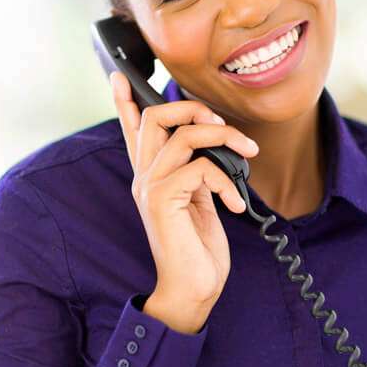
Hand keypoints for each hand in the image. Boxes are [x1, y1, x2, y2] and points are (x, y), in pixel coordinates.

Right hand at [109, 71, 258, 312]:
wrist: (193, 289)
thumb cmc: (198, 245)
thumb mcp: (200, 198)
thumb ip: (197, 168)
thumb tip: (213, 141)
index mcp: (153, 174)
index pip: (133, 130)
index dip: (125, 102)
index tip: (120, 77)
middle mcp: (145, 176)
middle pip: (155, 117)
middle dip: (192, 108)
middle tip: (220, 124)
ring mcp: (150, 186)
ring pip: (184, 136)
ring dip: (224, 138)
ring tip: (246, 155)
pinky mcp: (162, 200)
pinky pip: (200, 168)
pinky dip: (227, 179)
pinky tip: (235, 203)